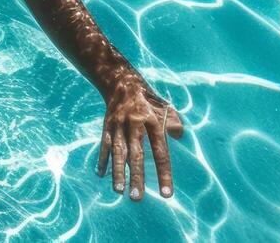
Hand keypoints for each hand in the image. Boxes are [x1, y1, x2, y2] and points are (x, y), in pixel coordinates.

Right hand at [95, 78, 183, 199]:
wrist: (122, 82)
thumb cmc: (149, 100)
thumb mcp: (166, 108)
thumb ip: (175, 123)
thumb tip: (179, 137)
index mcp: (153, 122)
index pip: (160, 152)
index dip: (164, 173)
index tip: (166, 194)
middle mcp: (135, 125)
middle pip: (136, 154)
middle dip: (136, 177)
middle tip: (137, 198)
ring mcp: (119, 126)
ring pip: (118, 152)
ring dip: (118, 172)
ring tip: (119, 191)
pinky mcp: (107, 126)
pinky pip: (104, 145)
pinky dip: (102, 159)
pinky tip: (101, 174)